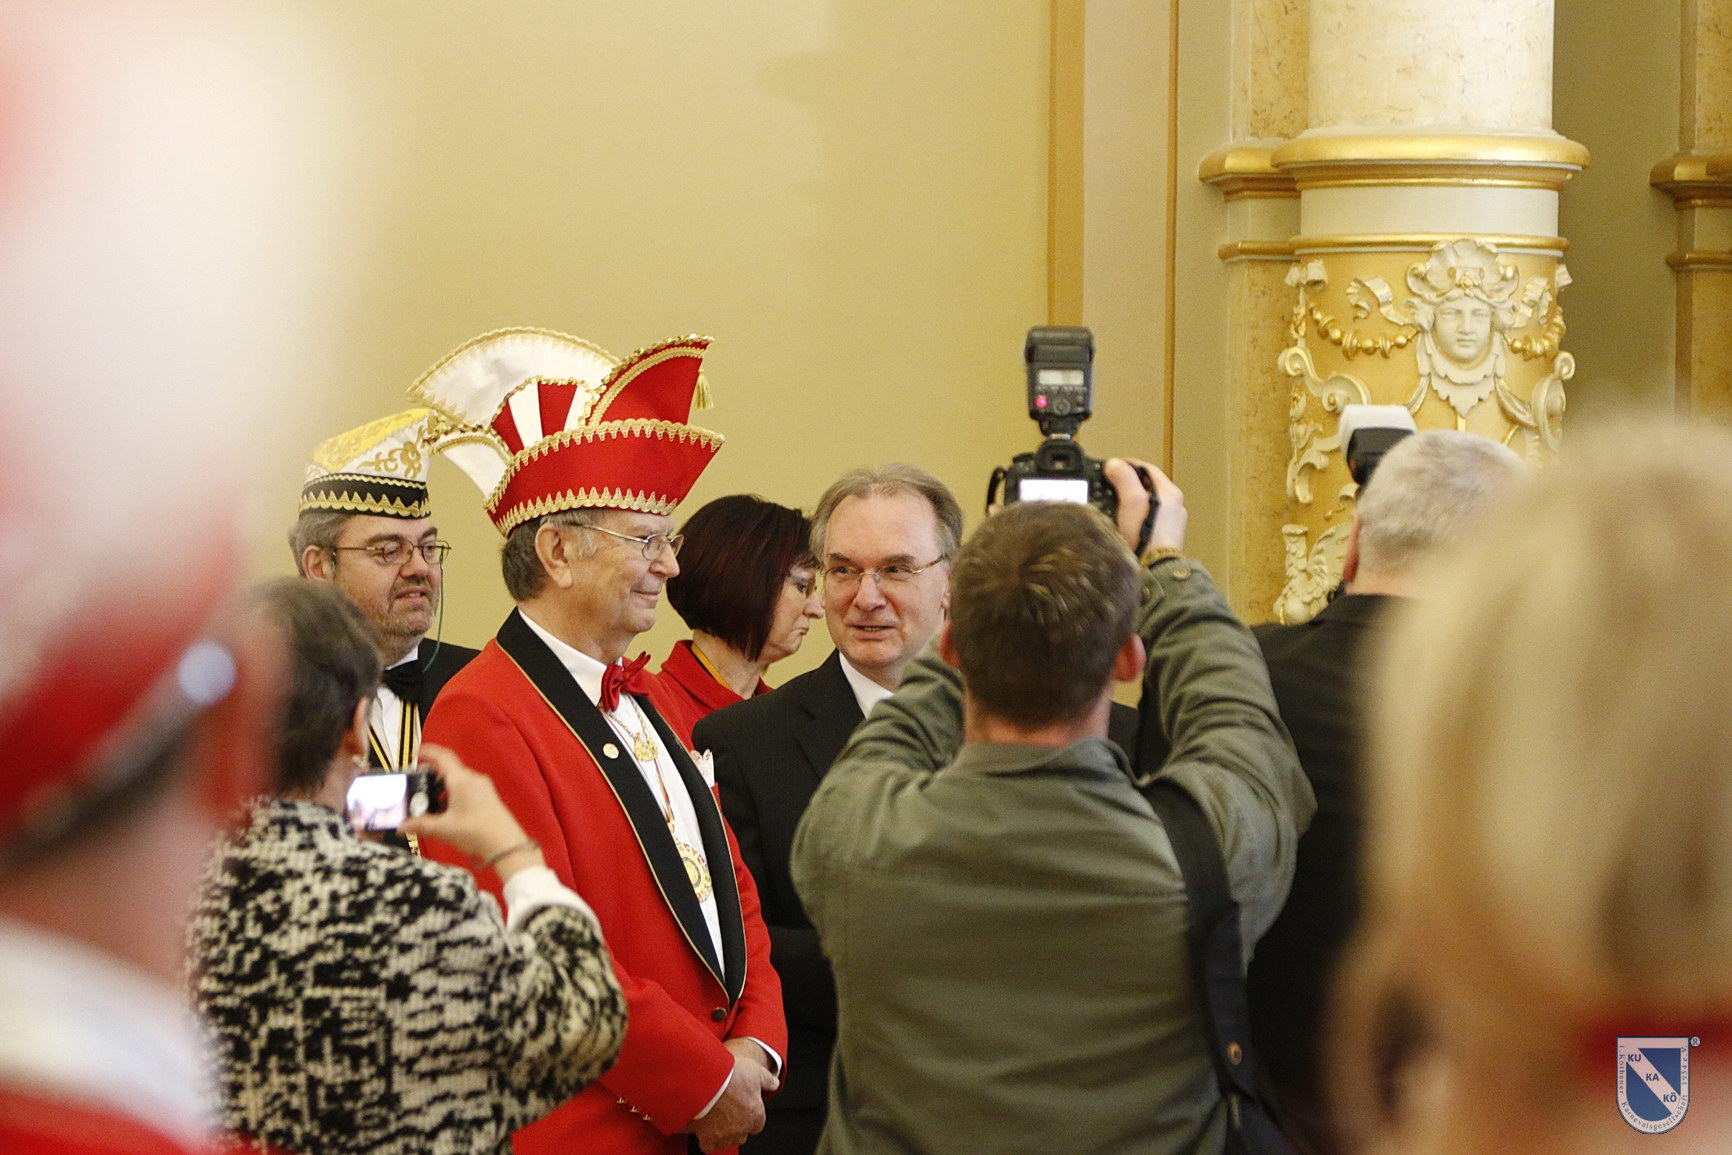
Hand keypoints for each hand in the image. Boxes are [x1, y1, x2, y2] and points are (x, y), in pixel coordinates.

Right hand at [400, 745, 542, 877]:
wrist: (506, 845)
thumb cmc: (475, 832)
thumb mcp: (443, 829)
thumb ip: (420, 825)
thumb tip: (401, 826)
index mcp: (461, 780)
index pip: (443, 756)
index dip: (428, 751)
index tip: (415, 752)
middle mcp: (473, 779)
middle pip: (449, 768)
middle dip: (432, 774)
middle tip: (417, 782)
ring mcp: (483, 787)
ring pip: (458, 779)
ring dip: (442, 786)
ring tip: (429, 800)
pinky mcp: (488, 797)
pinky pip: (466, 788)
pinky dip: (453, 793)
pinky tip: (446, 810)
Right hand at [689, 1040, 779, 1151]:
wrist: (705, 1081)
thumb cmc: (729, 1076)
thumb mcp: (754, 1071)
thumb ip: (767, 1080)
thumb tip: (774, 1084)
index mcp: (755, 1113)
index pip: (758, 1124)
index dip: (750, 1117)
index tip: (743, 1109)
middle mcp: (742, 1127)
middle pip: (743, 1135)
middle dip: (737, 1126)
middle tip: (728, 1112)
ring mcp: (725, 1135)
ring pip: (728, 1142)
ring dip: (724, 1134)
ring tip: (716, 1119)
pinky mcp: (708, 1138)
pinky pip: (710, 1146)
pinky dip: (708, 1140)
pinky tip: (705, 1129)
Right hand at [1104, 457, 1186, 553]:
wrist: (1154, 571)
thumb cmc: (1144, 533)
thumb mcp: (1131, 502)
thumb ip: (1124, 479)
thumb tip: (1114, 464)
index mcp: (1170, 492)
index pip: (1147, 469)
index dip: (1127, 465)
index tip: (1109, 467)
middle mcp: (1175, 505)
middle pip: (1148, 486)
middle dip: (1128, 483)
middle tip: (1107, 485)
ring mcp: (1172, 523)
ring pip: (1148, 503)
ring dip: (1131, 500)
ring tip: (1112, 504)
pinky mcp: (1165, 538)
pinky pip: (1149, 519)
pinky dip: (1136, 515)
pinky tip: (1124, 523)